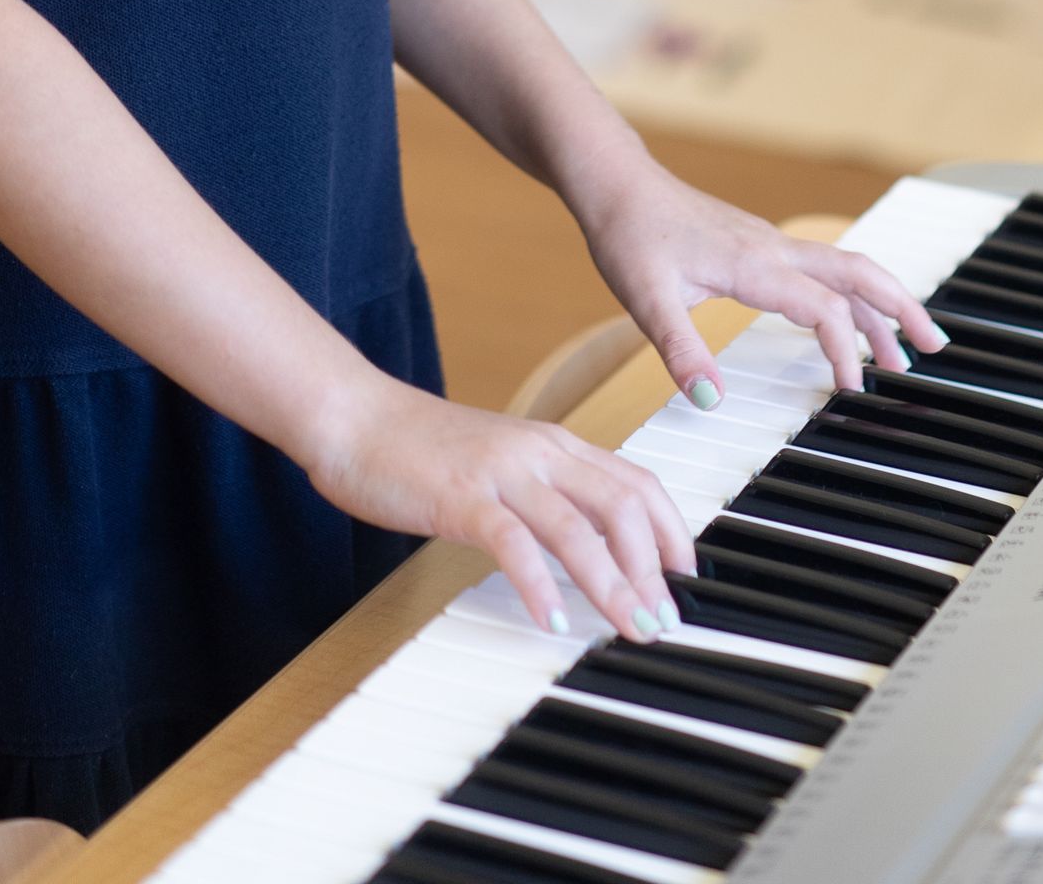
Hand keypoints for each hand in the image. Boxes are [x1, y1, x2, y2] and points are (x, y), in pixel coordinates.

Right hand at [306, 375, 696, 640]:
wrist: (356, 416)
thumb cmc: (422, 447)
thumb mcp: (500, 464)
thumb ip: (542, 494)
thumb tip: (587, 546)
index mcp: (552, 443)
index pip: (635, 481)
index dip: (670, 529)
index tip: (687, 575)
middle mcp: (538, 451)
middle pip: (621, 504)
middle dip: (654, 566)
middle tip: (666, 616)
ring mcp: (501, 471)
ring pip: (577, 527)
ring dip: (613, 583)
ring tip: (632, 626)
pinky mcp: (461, 496)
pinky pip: (512, 543)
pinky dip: (539, 584)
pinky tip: (551, 620)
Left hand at [578, 157, 945, 402]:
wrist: (614, 183)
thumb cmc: (628, 234)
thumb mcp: (645, 299)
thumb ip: (680, 350)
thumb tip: (712, 401)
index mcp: (753, 264)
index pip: (823, 308)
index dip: (845, 349)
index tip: (851, 389)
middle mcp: (771, 249)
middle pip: (856, 273)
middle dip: (900, 308)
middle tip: (934, 348)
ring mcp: (767, 243)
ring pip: (842, 268)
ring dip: (879, 302)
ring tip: (904, 346)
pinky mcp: (757, 245)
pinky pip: (820, 267)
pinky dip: (848, 293)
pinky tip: (846, 315)